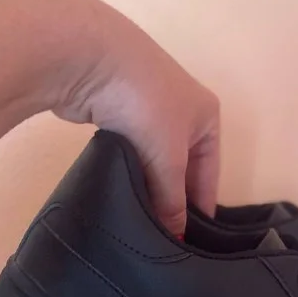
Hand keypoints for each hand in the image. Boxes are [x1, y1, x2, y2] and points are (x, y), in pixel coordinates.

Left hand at [51, 0, 219, 234]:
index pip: (210, 175)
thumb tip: (175, 236)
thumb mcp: (168, 158)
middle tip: (161, 235)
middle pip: (182, 168)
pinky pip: (129, 152)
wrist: (87, 55)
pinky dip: (128, 171)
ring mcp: (147, 108)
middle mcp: (182, 110)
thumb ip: (172, 200)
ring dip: (148, 185)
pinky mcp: (116, 110)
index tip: (186, 242)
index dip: (199, 209)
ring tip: (140, 219)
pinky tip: (120, 192)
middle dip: (172, 198)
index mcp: (207, 116)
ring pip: (153, 160)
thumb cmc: (145, 103)